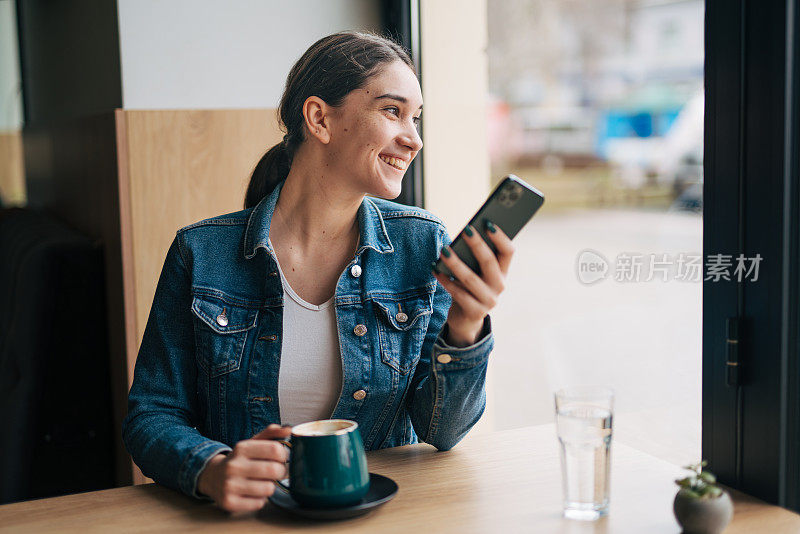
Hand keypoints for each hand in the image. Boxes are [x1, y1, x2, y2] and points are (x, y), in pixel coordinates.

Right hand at [197, 424, 290, 511]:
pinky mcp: (229, 502)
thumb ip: (271, 433)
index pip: (275, 449)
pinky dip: (260, 499)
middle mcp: (234, 466)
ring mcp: (230, 485)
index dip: (283, 455)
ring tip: (262, 482)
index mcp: (241, 448)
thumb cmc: (239, 459)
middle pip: (274, 470)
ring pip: (268, 489)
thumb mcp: (252, 443)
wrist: (212, 476)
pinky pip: (259, 503)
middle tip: (275, 472)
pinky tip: (252, 493)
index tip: (280, 458)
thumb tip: (288, 429)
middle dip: (280, 472)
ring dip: (269, 486)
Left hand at [432, 221, 513, 345]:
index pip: (508, 252)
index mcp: (502, 272)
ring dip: (456, 263)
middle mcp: (499, 286)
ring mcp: (489, 301)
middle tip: (465, 230)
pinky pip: (458, 294)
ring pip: (471, 279)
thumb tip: (464, 235)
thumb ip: (474, 258)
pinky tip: (435, 269)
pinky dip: (445, 281)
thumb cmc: (469, 288)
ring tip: (443, 250)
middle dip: (477, 244)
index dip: (500, 238)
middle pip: (489, 262)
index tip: (488, 223)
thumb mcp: (476, 273)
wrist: (466, 319)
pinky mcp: (475, 312)